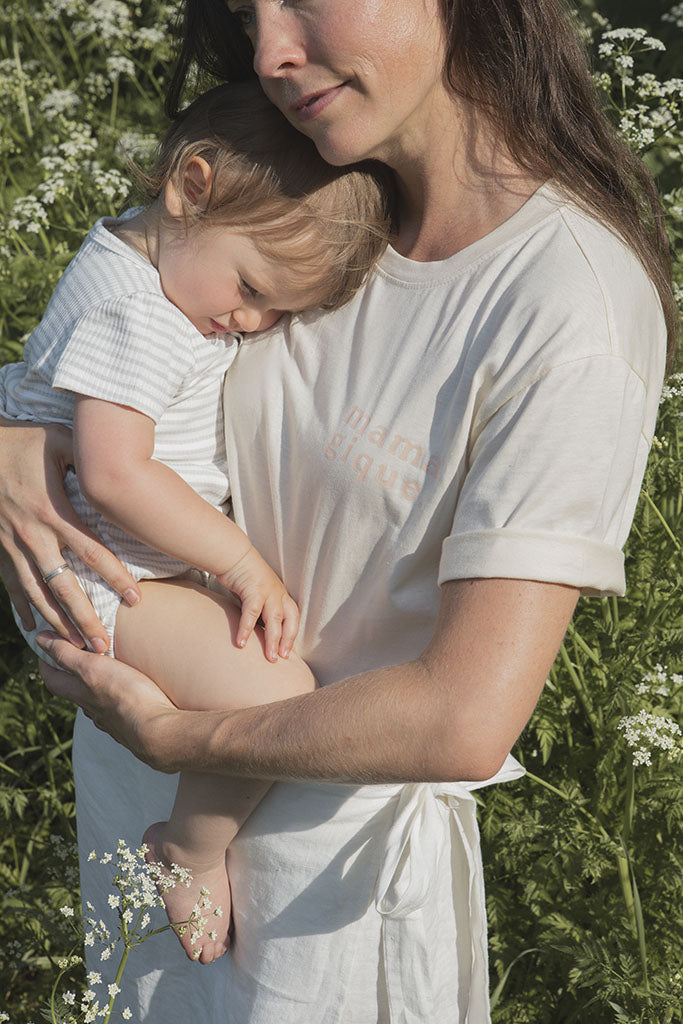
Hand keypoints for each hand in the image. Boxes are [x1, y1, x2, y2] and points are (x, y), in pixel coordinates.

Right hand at [0, 419, 140, 649]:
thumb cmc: (22, 440)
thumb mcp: (60, 440)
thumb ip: (90, 457)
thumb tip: (122, 465)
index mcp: (53, 512)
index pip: (91, 552)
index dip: (114, 577)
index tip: (135, 600)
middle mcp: (32, 535)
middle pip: (64, 586)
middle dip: (84, 619)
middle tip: (104, 646)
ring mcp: (12, 545)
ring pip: (36, 594)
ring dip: (56, 622)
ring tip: (76, 648)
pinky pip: (12, 585)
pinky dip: (22, 608)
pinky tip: (34, 629)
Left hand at [38, 632, 181, 772]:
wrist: (158, 731)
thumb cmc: (127, 697)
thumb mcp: (92, 668)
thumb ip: (67, 655)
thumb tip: (41, 639)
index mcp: (81, 694)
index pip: (53, 680)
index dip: (46, 662)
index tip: (46, 646)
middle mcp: (93, 709)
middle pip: (75, 691)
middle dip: (73, 672)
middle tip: (79, 652)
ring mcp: (113, 718)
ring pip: (98, 700)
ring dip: (99, 684)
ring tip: (109, 667)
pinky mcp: (133, 722)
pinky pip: (120, 706)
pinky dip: (120, 695)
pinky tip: (132, 688)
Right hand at [214, 546, 298, 661]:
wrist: (235, 555)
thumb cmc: (245, 576)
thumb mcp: (259, 593)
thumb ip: (262, 610)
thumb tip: (260, 630)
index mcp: (281, 595)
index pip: (293, 618)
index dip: (292, 635)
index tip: (287, 653)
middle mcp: (278, 594)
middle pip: (289, 621)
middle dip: (287, 641)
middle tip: (282, 658)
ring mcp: (268, 591)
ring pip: (274, 619)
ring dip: (272, 640)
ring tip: (270, 657)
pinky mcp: (253, 589)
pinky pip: (252, 613)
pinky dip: (247, 628)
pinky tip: (242, 642)